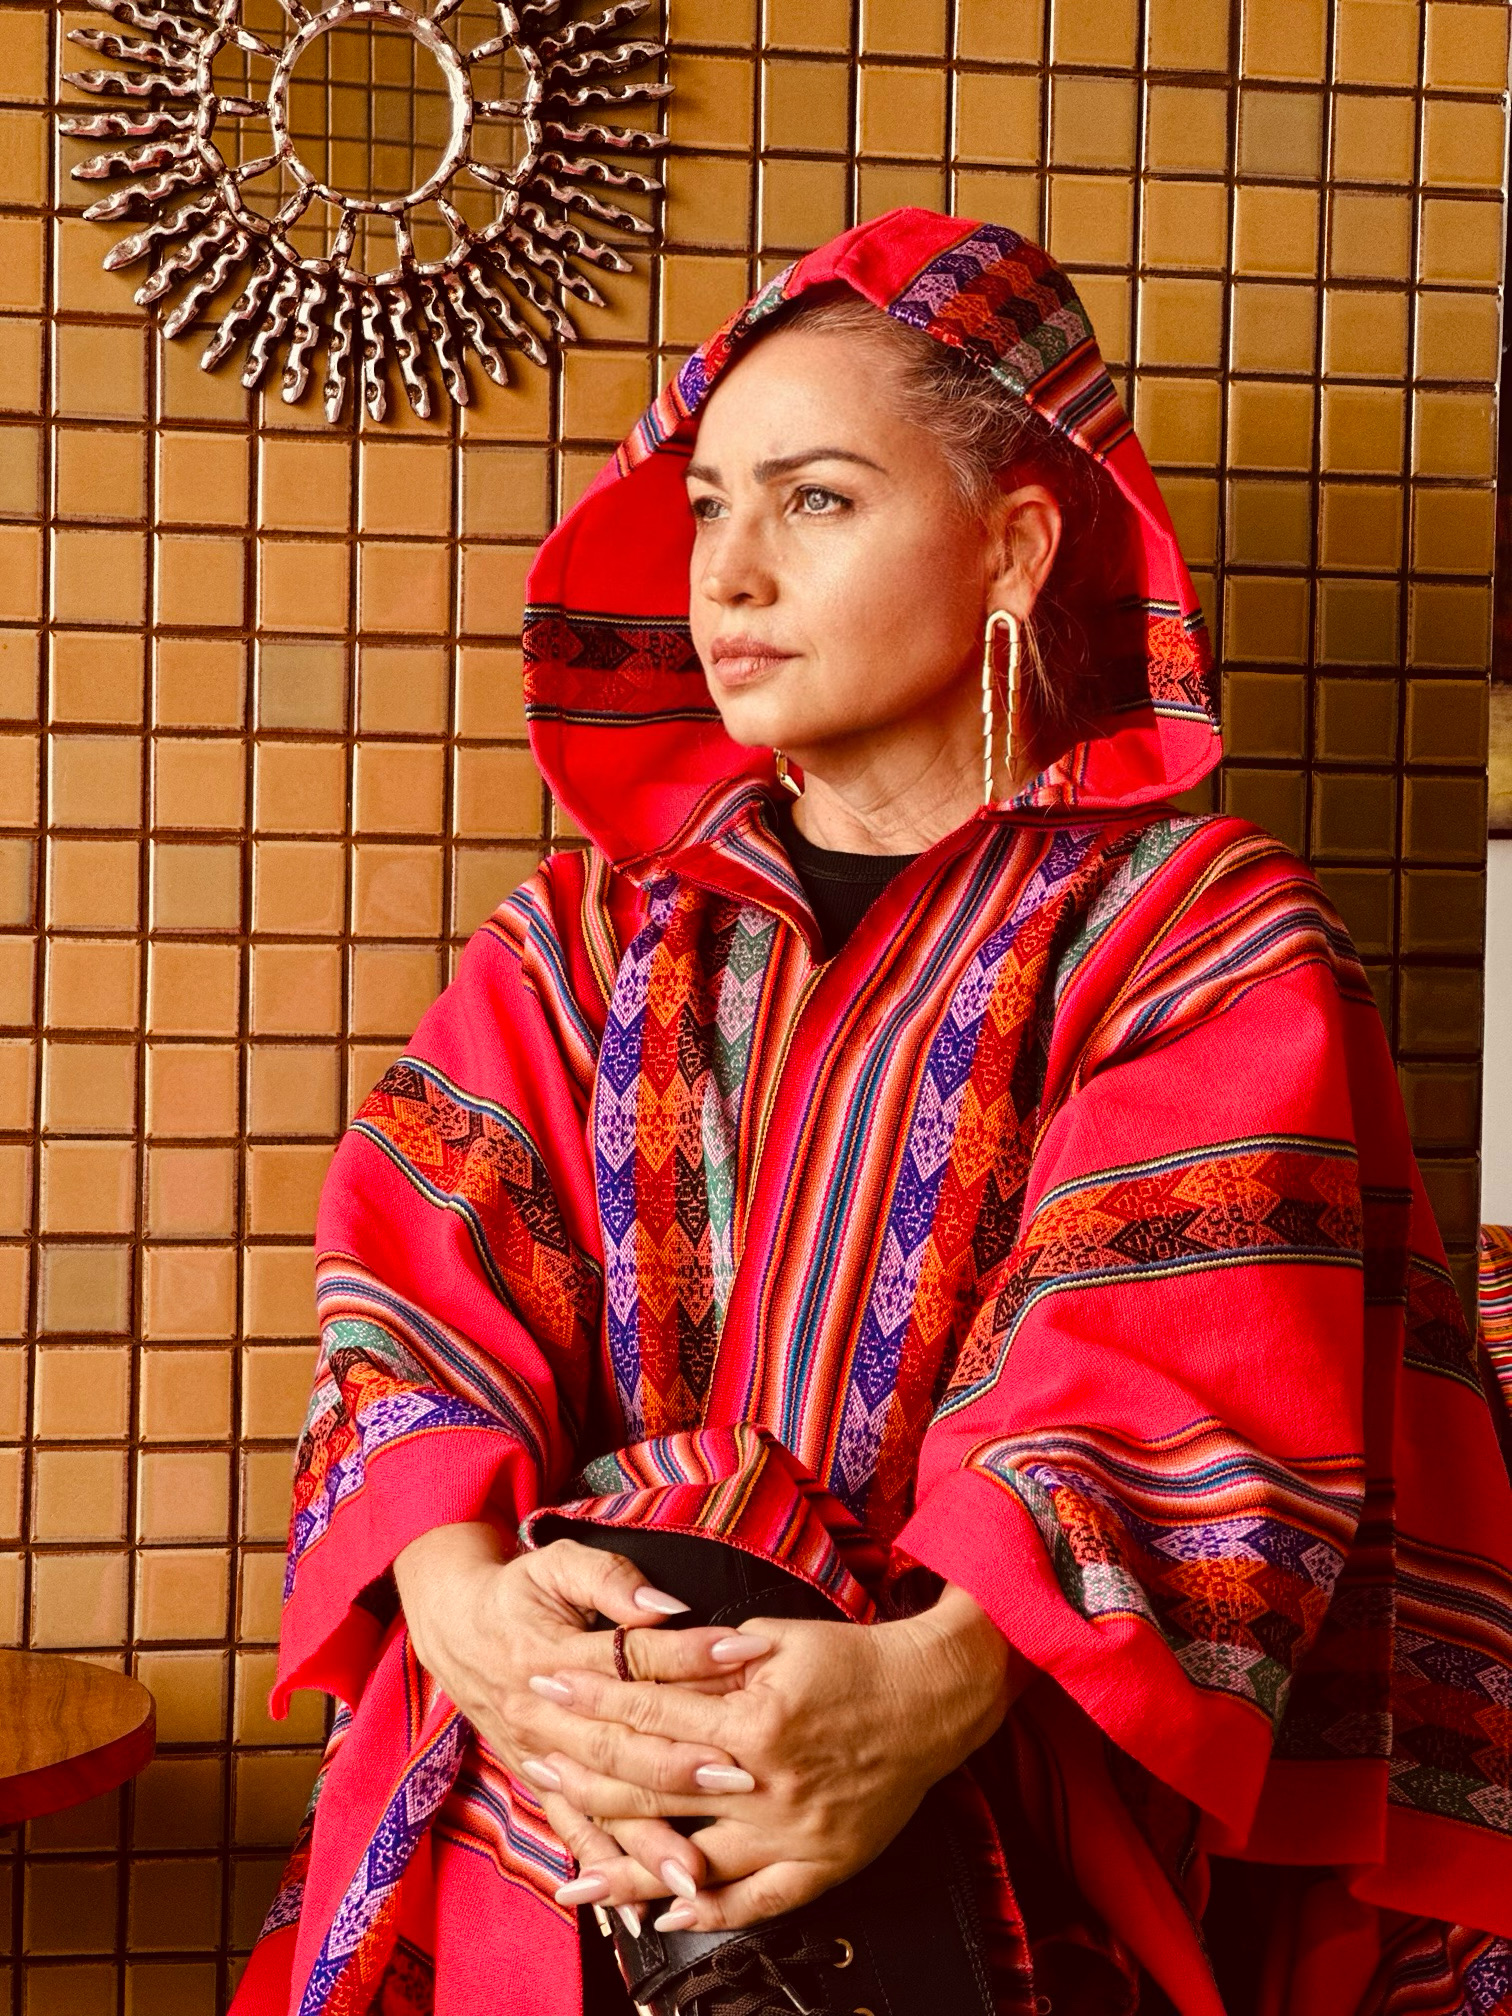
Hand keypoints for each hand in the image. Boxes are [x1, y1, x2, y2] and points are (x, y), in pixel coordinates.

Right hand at [391, 1521, 769, 1907]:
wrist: (454, 1627)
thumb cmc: (518, 1590)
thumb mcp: (557, 1563)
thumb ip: (609, 1579)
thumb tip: (663, 1607)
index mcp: (554, 1654)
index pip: (634, 1661)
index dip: (692, 1656)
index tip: (748, 1656)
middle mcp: (544, 1715)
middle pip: (620, 1745)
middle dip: (681, 1765)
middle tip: (741, 1777)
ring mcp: (540, 1756)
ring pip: (600, 1803)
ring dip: (647, 1840)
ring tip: (697, 1871)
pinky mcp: (539, 1782)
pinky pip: (572, 1831)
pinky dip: (602, 1870)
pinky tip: (636, 1907)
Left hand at [531, 1582, 1024, 1930]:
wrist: (934, 1698)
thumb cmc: (852, 1659)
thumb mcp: (778, 1637)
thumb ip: (709, 1658)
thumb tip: (642, 1660)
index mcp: (754, 1716)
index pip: (647, 1710)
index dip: (588, 1698)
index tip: (542, 1687)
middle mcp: (766, 1783)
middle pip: (653, 1786)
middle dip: (584, 1776)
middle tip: (533, 1769)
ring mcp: (792, 1832)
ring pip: (692, 1858)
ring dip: (626, 1867)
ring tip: (570, 1875)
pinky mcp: (821, 1864)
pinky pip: (755, 1901)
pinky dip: (706, 1911)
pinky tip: (662, 1914)